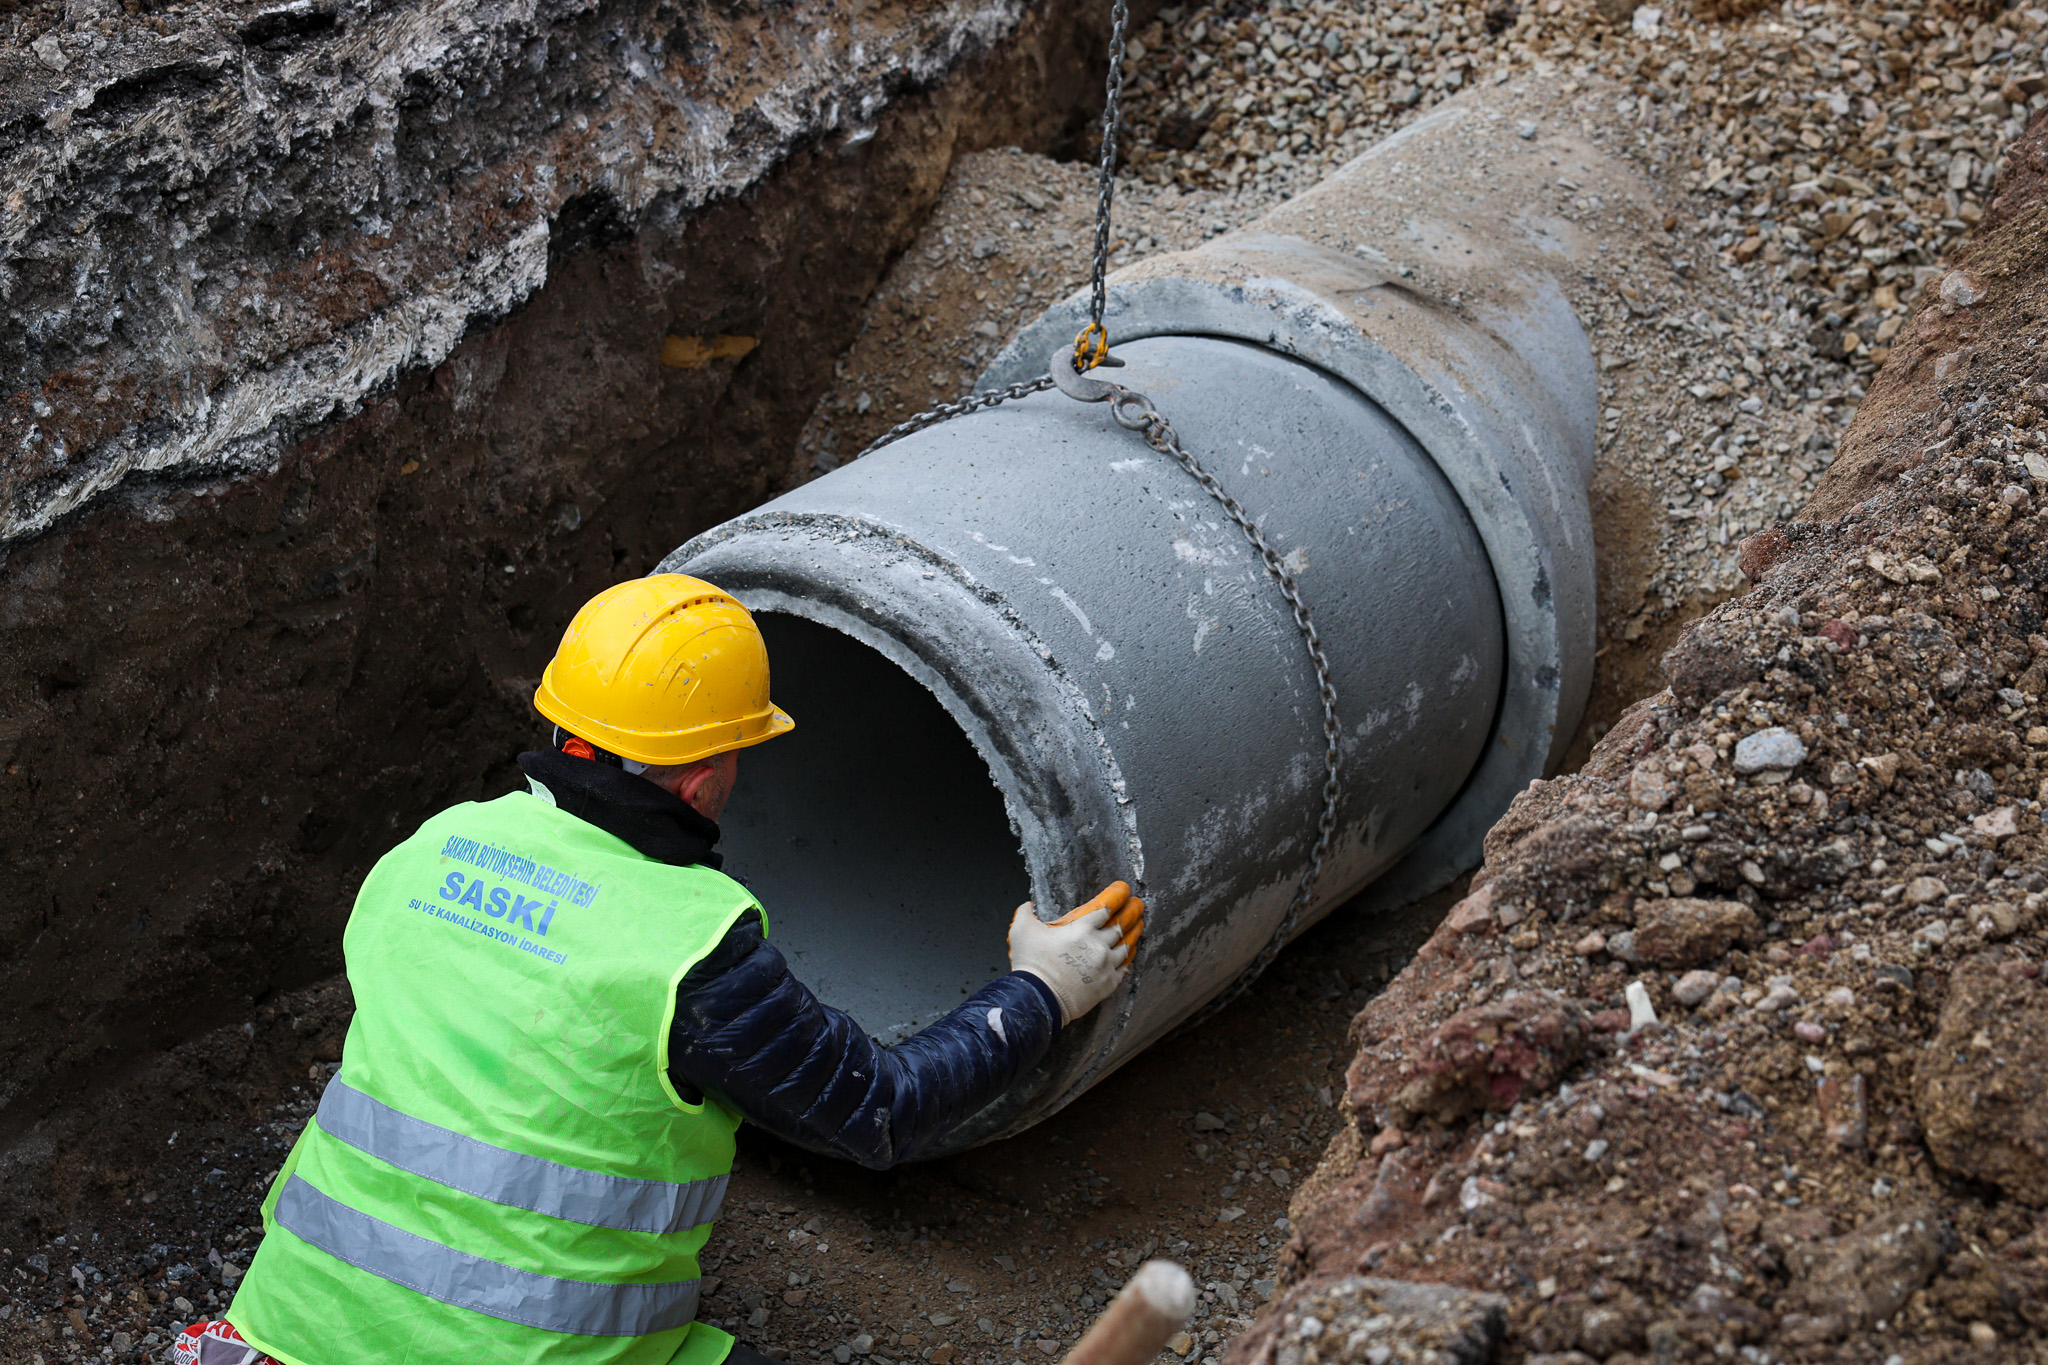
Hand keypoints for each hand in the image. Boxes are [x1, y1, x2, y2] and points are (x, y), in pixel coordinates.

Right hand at [1008, 881, 1145, 1024]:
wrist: (1039, 999)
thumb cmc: (1031, 965)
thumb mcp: (1021, 931)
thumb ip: (1025, 913)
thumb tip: (1028, 904)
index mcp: (1081, 929)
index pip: (1103, 909)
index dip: (1115, 899)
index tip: (1123, 893)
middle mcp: (1098, 945)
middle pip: (1120, 926)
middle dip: (1130, 914)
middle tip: (1138, 906)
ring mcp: (1105, 965)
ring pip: (1126, 947)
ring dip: (1133, 936)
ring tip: (1139, 927)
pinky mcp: (1107, 984)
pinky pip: (1124, 969)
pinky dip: (1127, 961)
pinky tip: (1129, 956)